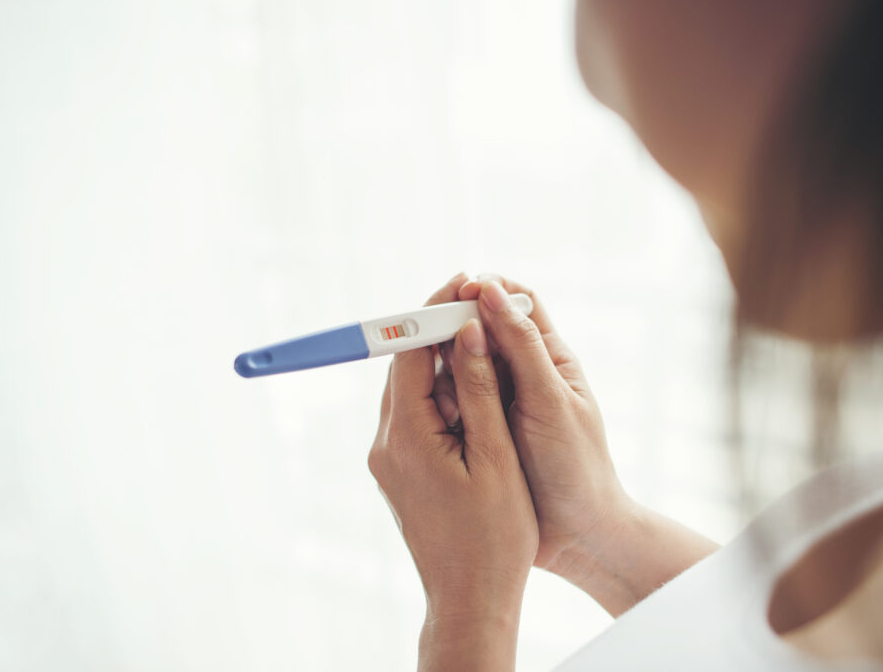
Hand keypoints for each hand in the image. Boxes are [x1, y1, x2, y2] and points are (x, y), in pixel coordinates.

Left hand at [368, 273, 537, 670]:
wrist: (470, 600)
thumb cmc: (492, 538)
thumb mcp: (495, 457)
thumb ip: (480, 390)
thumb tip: (468, 332)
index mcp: (406, 437)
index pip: (407, 352)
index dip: (432, 311)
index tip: (462, 283)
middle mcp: (386, 444)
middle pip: (404, 367)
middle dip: (438, 332)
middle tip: (476, 303)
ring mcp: (389, 460)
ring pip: (411, 391)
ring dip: (444, 366)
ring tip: (485, 345)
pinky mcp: (400, 472)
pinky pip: (416, 417)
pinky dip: (443, 398)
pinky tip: (476, 395)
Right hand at [448, 274, 716, 614]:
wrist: (577, 535)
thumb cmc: (575, 466)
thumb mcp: (549, 401)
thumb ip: (521, 347)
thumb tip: (491, 290)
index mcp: (548, 356)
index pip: (515, 301)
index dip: (487, 288)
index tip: (459, 289)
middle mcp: (521, 373)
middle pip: (480, 328)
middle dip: (454, 326)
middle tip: (430, 337)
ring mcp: (497, 401)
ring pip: (459, 363)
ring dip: (444, 367)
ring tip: (441, 388)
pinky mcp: (478, 429)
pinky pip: (450, 400)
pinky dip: (438, 399)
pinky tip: (432, 413)